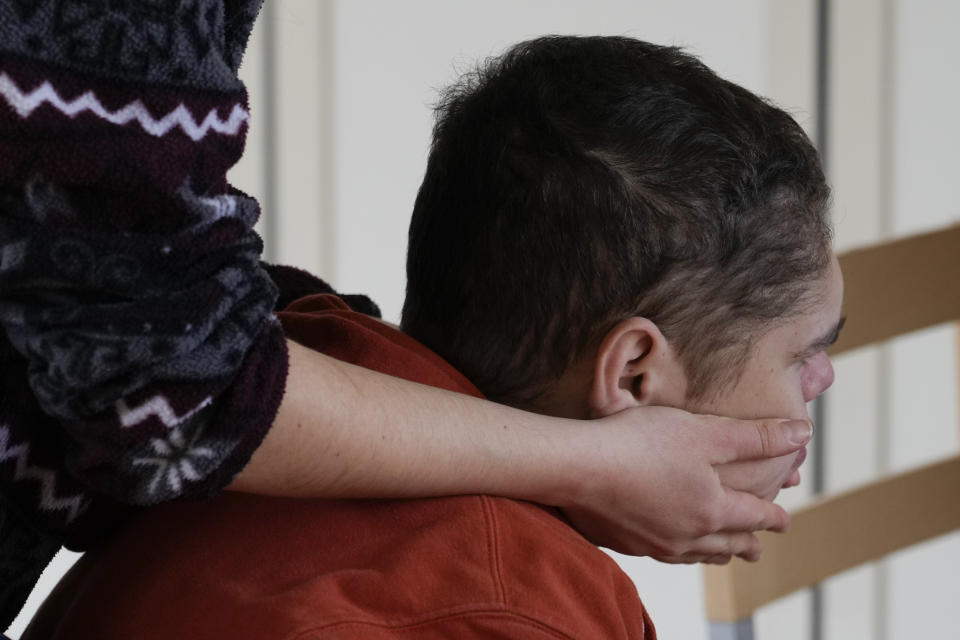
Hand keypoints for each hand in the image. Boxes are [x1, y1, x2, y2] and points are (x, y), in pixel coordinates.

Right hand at [554, 406, 811, 563]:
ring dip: (714, 554)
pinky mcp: (624, 542)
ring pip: (696, 555)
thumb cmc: (640, 443)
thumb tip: (802, 434)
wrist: (578, 466)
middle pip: (728, 545)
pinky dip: (677, 552)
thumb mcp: (705, 431)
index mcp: (712, 510)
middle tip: (757, 549)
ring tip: (721, 554)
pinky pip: (663, 555)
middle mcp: (688, 535)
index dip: (775, 517)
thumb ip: (755, 436)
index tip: (785, 520)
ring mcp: (654, 543)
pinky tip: (669, 546)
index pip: (755, 517)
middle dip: (747, 545)